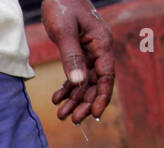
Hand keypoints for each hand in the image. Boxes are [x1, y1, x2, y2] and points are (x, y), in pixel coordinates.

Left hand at [41, 0, 114, 125]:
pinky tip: (57, 98)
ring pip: (85, 81)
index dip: (102, 96)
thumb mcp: (65, 32)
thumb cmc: (62, 5)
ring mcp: (89, 50)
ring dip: (74, 98)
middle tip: (72, 120)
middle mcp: (98, 49)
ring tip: (61, 115)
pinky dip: (67, 87)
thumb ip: (71, 57)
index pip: (106, 75)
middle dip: (84, 102)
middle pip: (95, 82)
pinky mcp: (78, 51)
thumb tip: (77, 82)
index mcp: (101, 43)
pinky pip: (75, 73)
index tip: (95, 114)